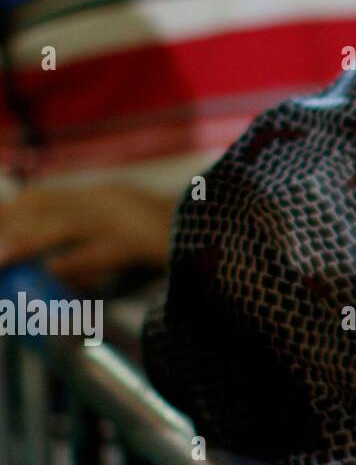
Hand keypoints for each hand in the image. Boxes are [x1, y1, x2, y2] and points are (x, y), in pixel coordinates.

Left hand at [0, 184, 174, 289]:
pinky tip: (55, 269)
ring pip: (67, 226)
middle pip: (47, 210)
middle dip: (11, 224)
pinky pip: (104, 250)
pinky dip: (77, 260)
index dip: (11, 210)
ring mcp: (125, 218)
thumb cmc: (175, 235)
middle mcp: (109, 200)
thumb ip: (92, 246)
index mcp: (103, 195)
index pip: (42, 199)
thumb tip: (55, 269)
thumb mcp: (127, 230)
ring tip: (2, 256)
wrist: (225, 227)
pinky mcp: (142, 239)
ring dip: (30, 240)